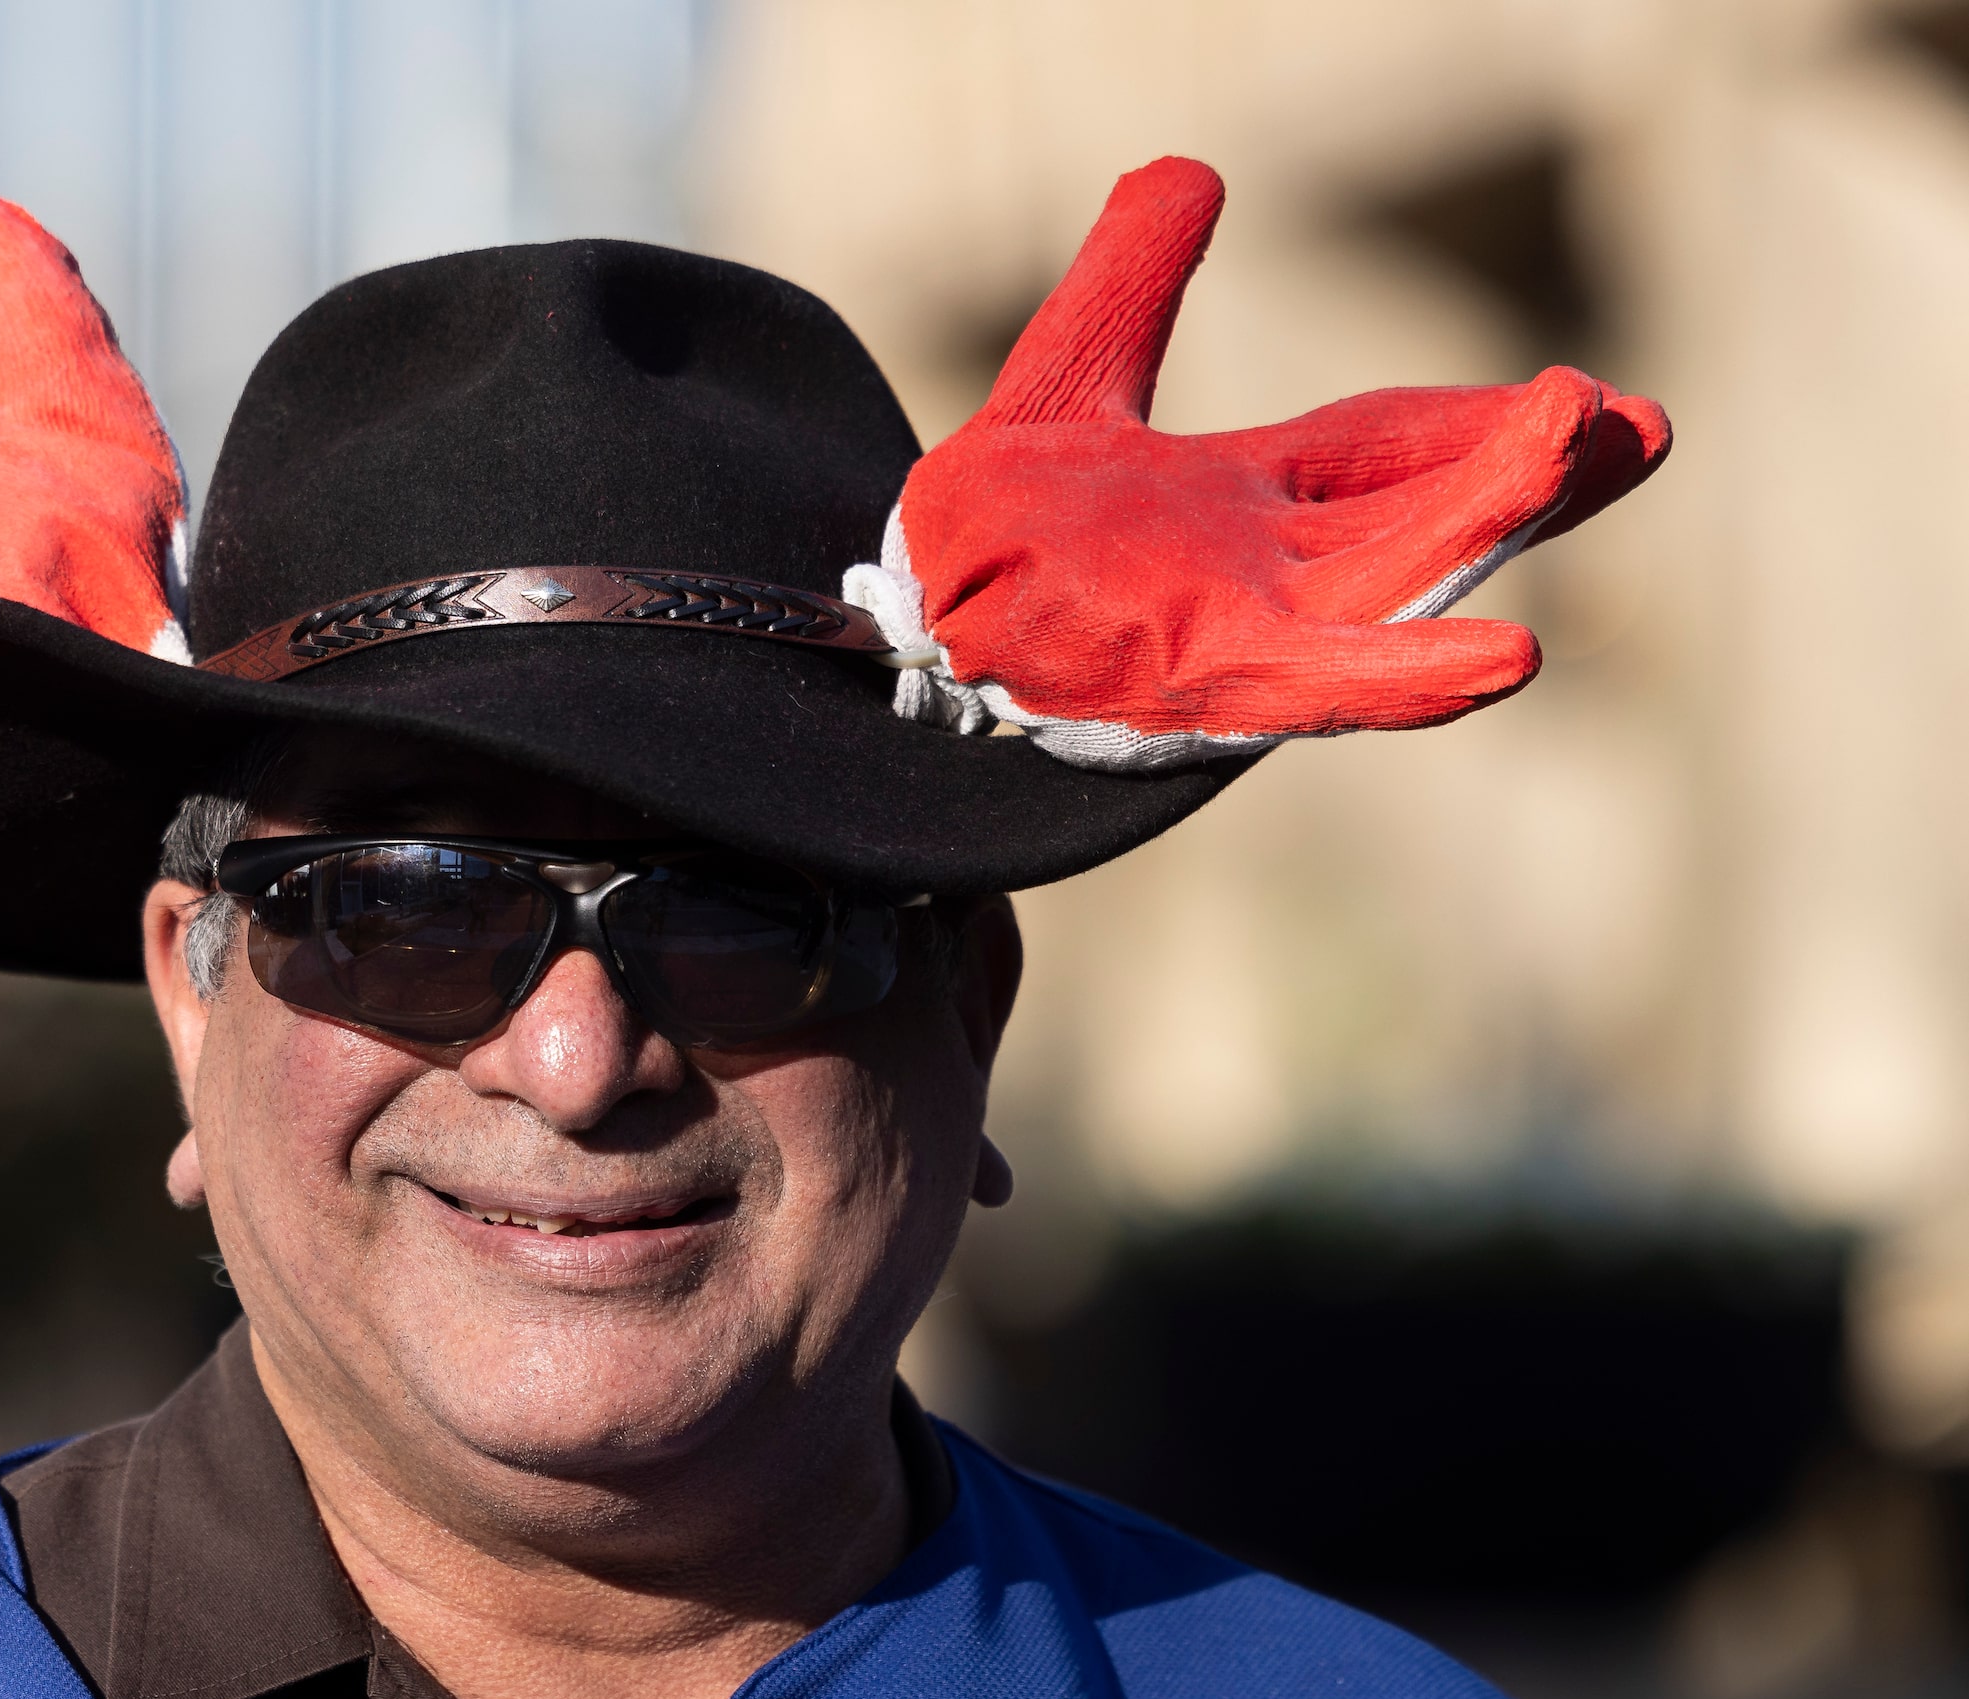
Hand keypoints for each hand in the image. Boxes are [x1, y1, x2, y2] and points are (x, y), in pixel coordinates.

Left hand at [855, 157, 1668, 768]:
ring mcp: (1247, 629)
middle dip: (1533, 476)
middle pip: (1428, 515)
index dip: (1485, 429)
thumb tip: (1187, 169)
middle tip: (1643, 428)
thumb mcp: (1066, 382)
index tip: (1592, 403)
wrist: (897, 631)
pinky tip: (1511, 654)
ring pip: (1398, 577)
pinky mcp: (1207, 680)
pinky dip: (1416, 678)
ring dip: (1493, 521)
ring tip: (1593, 448)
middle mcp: (1269, 573)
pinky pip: (1328, 686)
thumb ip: (1128, 285)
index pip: (1391, 450)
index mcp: (1250, 502)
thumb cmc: (983, 538)